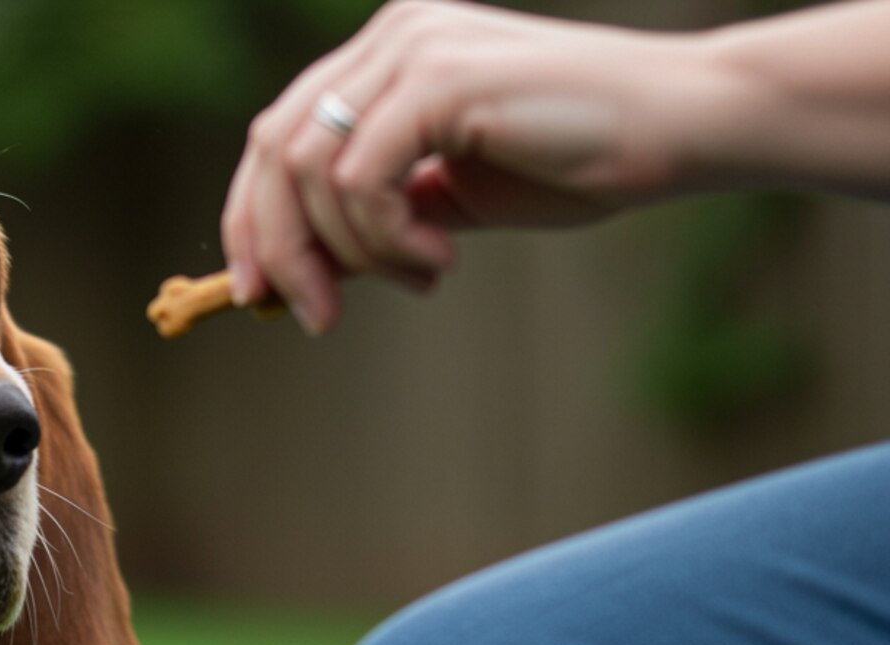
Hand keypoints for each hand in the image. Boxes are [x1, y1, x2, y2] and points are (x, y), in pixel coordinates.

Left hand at [220, 0, 718, 333]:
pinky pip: (359, 175)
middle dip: (280, 246)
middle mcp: (390, 37)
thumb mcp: (452, 200)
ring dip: (352, 250)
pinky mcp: (440, 77)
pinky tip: (439, 258)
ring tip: (422, 276)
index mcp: (386, 55)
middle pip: (274, 149)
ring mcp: (412, 47)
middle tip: (316, 315)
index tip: (258, 294)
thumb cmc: (579, 161)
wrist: (684, 126)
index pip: (278, 136)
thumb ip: (377, 217)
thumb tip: (306, 268)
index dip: (252, 219)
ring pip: (311, 169)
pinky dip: (383, 235)